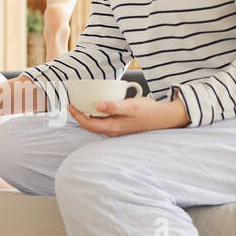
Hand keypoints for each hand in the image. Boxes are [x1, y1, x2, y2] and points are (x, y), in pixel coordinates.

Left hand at [67, 95, 189, 136]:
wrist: (164, 118)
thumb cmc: (149, 112)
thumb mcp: (130, 106)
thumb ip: (113, 106)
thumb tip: (97, 104)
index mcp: (113, 127)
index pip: (88, 123)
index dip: (77, 115)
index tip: (70, 105)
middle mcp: (113, 131)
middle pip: (90, 125)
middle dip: (80, 115)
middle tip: (73, 104)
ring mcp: (117, 130)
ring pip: (97, 124)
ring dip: (88, 115)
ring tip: (82, 105)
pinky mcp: (121, 126)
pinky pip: (104, 122)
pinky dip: (98, 115)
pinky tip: (99, 107)